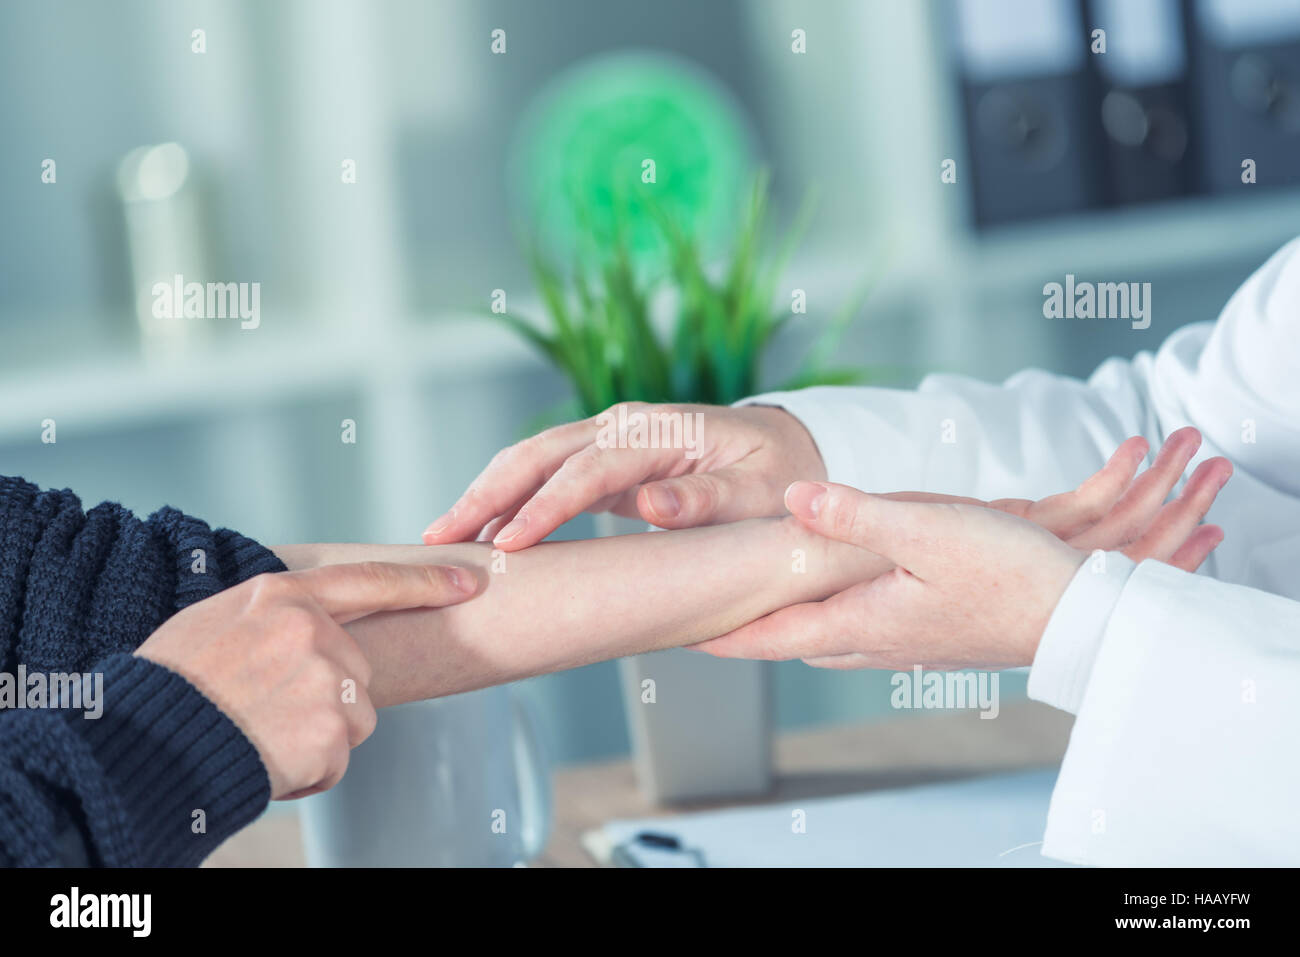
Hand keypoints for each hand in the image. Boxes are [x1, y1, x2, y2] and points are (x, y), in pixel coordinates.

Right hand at [135, 561, 477, 798]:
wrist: (142, 743)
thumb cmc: (171, 682)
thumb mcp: (218, 617)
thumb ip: (275, 611)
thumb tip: (311, 618)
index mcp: (285, 596)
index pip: (373, 582)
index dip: (427, 582)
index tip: (469, 581)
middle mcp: (314, 632)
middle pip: (358, 672)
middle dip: (326, 696)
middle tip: (264, 707)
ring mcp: (326, 682)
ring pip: (352, 718)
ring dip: (317, 735)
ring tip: (259, 731)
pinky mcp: (331, 734)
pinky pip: (335, 760)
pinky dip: (306, 771)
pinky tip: (264, 758)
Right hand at [423, 403, 824, 548]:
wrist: (786, 452)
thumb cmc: (776, 478)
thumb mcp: (758, 494)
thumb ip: (708, 501)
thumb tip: (652, 505)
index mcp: (659, 433)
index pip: (589, 469)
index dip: (546, 506)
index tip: (509, 543)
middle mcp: (623, 426)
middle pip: (540, 453)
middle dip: (488, 493)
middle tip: (441, 538)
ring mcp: (608, 439)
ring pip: (530, 459)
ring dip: (486, 494)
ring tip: (443, 536)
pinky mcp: (602, 460)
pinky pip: (544, 475)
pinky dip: (508, 499)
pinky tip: (483, 532)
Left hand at [693, 429, 1230, 669]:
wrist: (1083, 618)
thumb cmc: (1011, 575)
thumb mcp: (928, 531)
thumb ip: (854, 515)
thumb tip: (791, 500)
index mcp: (860, 622)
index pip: (768, 635)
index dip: (718, 632)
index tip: (675, 630)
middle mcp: (874, 642)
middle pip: (789, 640)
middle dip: (746, 630)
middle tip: (706, 614)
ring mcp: (903, 644)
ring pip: (824, 635)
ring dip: (787, 622)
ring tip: (758, 601)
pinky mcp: (930, 635)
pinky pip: (860, 628)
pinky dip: (830, 614)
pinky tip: (837, 595)